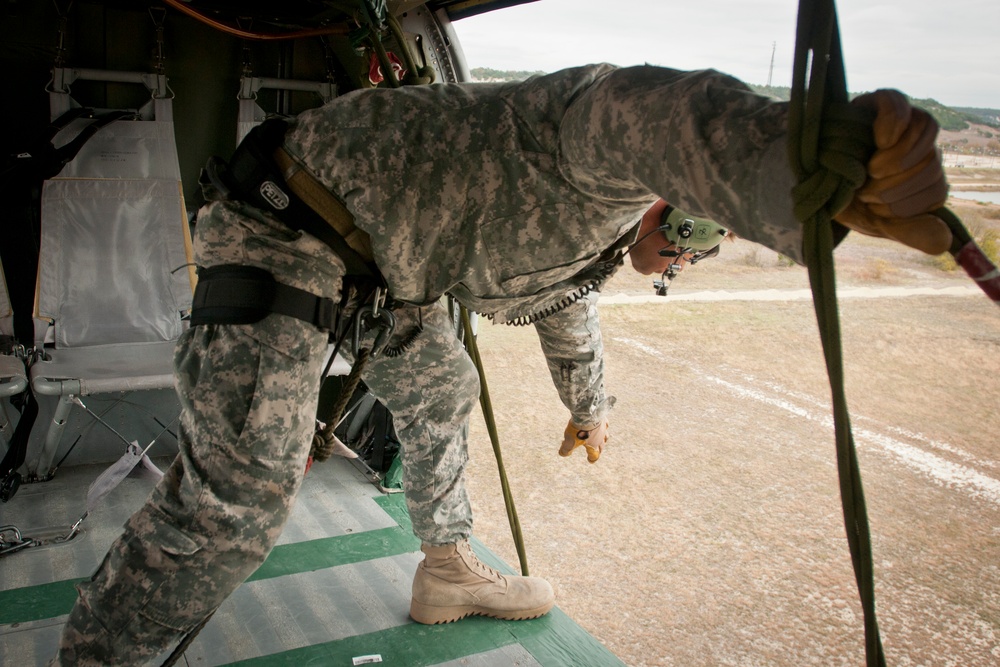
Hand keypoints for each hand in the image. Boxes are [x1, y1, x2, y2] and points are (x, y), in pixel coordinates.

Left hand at [559, 419, 608, 462]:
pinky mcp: (603, 420)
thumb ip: (566, 449)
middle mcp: (600, 439)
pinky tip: (602, 425)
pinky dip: (604, 426)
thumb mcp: (569, 442)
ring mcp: (603, 429)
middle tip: (596, 452)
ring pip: (605, 437)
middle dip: (598, 450)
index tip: (590, 460)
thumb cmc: (578, 430)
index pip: (594, 456)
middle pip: (601, 447)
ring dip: (603, 440)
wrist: (586, 415)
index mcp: (593, 446)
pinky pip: (605, 425)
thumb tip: (562, 454)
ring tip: (601, 440)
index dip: (592, 459)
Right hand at [834, 89, 951, 254]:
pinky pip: (902, 106)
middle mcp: (921, 148)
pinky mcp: (886, 101)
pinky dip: (895, 124)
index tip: (874, 208)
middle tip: (864, 192)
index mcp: (923, 178)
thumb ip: (908, 231)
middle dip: (894, 188)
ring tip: (865, 172)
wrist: (810, 180)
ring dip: (892, 162)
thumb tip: (944, 242)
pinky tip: (880, 138)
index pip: (936, 190)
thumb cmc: (845, 199)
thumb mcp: (874, 221)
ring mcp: (907, 122)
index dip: (907, 204)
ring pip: (923, 136)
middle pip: (930, 164)